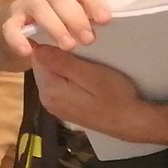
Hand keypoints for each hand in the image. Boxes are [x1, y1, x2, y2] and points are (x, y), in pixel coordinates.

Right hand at [0, 0, 110, 59]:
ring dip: (55, 26)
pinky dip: (18, 39)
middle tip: (89, 40)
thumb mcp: (76, 21)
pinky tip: (28, 51)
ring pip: (39, 8)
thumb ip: (89, 22)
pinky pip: (10, 27)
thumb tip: (112, 34)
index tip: (105, 20)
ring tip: (68, 46)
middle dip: (76, 17)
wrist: (18, 25)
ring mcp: (26, 5)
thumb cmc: (59, 24)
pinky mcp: (9, 21)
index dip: (93, 1)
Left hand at [32, 45, 157, 139]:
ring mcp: (54, 106)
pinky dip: (68, 78)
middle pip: (42, 66)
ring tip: (86, 65)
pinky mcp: (63, 109)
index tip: (74, 44)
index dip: (54, 46)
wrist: (132, 123)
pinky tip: (85, 78)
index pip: (38, 57)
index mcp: (50, 90)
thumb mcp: (92, 76)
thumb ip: (62, 63)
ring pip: (50, 75)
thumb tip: (35, 47)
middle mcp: (46, 100)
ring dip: (64, 66)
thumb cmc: (117, 97)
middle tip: (84, 55)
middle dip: (58, 56)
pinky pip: (58, 85)